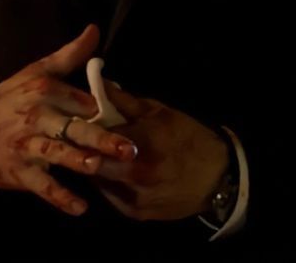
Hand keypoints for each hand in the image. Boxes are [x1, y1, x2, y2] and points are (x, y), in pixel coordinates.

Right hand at [0, 25, 138, 216]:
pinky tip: (80, 208)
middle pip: (74, 127)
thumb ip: (70, 54)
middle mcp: (38, 116)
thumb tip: (95, 30)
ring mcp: (28, 145)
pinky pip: (42, 186)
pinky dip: (60, 197)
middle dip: (102, 138)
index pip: (83, 100)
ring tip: (98, 168)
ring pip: (57, 153)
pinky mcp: (20, 171)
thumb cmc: (11, 99)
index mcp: (46, 90)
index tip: (133, 120)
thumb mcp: (37, 71)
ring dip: (78, 162)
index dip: (108, 110)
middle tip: (129, 149)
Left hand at [90, 80, 229, 221]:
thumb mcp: (158, 111)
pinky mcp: (135, 214)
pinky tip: (114, 169)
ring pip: (98, 179)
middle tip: (83, 137)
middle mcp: (132, 175)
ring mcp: (132, 198)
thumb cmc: (187, 137)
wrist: (217, 177)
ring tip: (97, 151)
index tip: (78, 119)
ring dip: (95, 164)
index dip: (83, 126)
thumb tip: (97, 83)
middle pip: (90, 161)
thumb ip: (124, 100)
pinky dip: (108, 180)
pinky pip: (110, 194)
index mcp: (138, 144)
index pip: (94, 134)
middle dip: (85, 148)